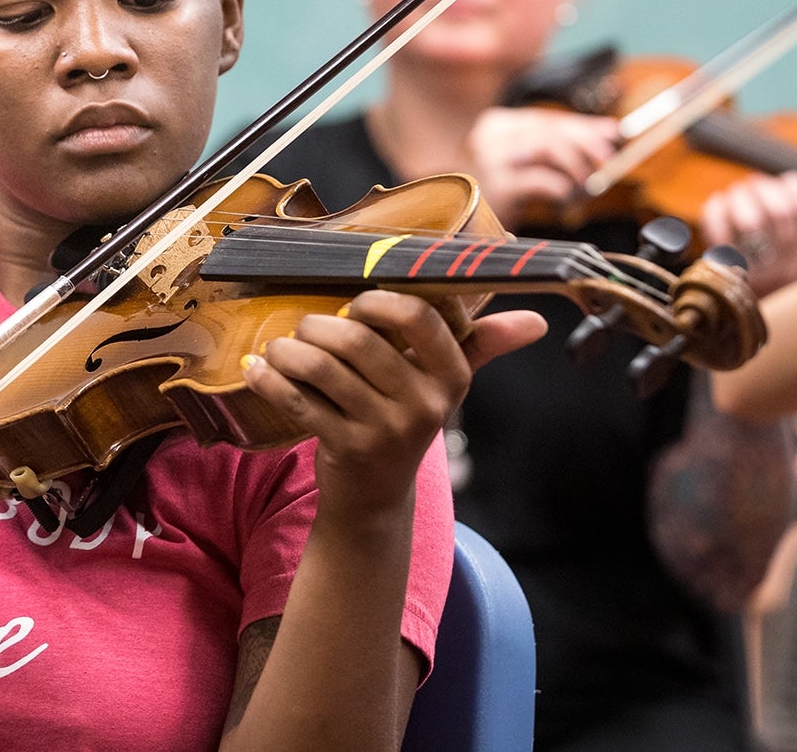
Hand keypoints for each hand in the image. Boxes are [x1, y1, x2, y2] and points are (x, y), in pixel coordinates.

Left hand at [242, 290, 544, 520]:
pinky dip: (269, 378)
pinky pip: (298, 399)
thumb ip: (482, 344)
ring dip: (289, 349)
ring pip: (322, 366)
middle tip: (308, 327)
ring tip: (281, 348)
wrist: (375, 496)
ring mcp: (385, 430)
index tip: (358, 304)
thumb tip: (538, 321)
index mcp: (452, 377)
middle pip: (358, 339)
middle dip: (320, 324)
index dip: (379, 300)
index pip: (421, 316)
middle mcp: (425, 404)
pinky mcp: (346, 449)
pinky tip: (258, 368)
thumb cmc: (404, 418)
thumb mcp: (442, 384)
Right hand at [466, 107, 620, 224]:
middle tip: (607, 160)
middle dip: (586, 143)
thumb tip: (607, 132)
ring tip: (585, 188)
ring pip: (549, 147)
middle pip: (550, 129)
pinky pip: (544, 180)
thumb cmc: (490, 197)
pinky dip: (564, 190)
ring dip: (577, 168)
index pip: (546, 118)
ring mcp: (490, 159)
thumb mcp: (520, 165)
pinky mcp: (496, 186)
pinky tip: (565, 203)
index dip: (583, 126)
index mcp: (495, 125)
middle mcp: (490, 135)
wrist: (452, 226)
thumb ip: (556, 147)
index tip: (611, 134)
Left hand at [699, 170, 796, 293]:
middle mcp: (791, 267)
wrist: (747, 314)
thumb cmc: (781, 276)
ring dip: (741, 197)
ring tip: (737, 193)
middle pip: (780, 212)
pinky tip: (718, 204)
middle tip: (754, 184)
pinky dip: (716, 211)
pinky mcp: (727, 273)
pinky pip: (720, 233)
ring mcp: (758, 272)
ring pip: (751, 222)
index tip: (786, 180)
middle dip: (764, 189)